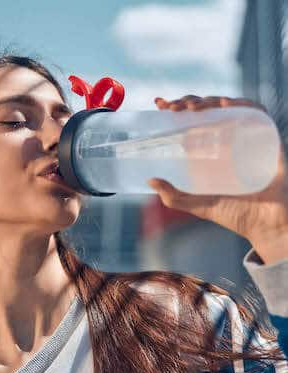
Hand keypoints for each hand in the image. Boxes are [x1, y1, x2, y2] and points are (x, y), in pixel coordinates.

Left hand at [148, 95, 287, 254]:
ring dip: (210, 101)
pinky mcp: (267, 140)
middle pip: (209, 109)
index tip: (159, 104)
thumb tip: (150, 181)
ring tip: (192, 107)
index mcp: (212, 151)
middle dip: (189, 101)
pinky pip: (258, 114)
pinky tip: (224, 105)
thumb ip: (174, 197)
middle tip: (172, 107)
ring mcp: (247, 138)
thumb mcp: (199, 205)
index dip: (178, 107)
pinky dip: (242, 105)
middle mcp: (229, 140)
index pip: (193, 120)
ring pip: (230, 107)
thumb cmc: (236, 215)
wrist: (266, 225)